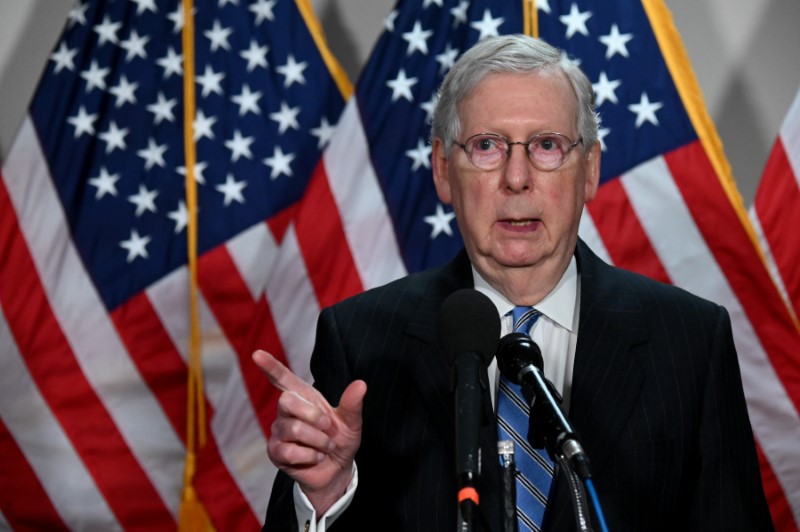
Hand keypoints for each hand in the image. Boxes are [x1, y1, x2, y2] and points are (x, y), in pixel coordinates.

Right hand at [253, 350, 366, 515]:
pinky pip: (289, 451)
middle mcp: (287, 411)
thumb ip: (352, 404)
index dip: (270, 366)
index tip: (257, 354)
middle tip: (328, 428)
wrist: (337, 471)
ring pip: (293, 428)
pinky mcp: (275, 452)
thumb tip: (361, 384)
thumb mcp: (351, 423)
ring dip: (318, 441)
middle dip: (313, 416)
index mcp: (304, 397)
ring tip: (326, 447)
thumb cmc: (340, 441)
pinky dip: (310, 456)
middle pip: (287, 400)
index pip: (282, 378)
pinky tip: (315, 457)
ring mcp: (279, 431)